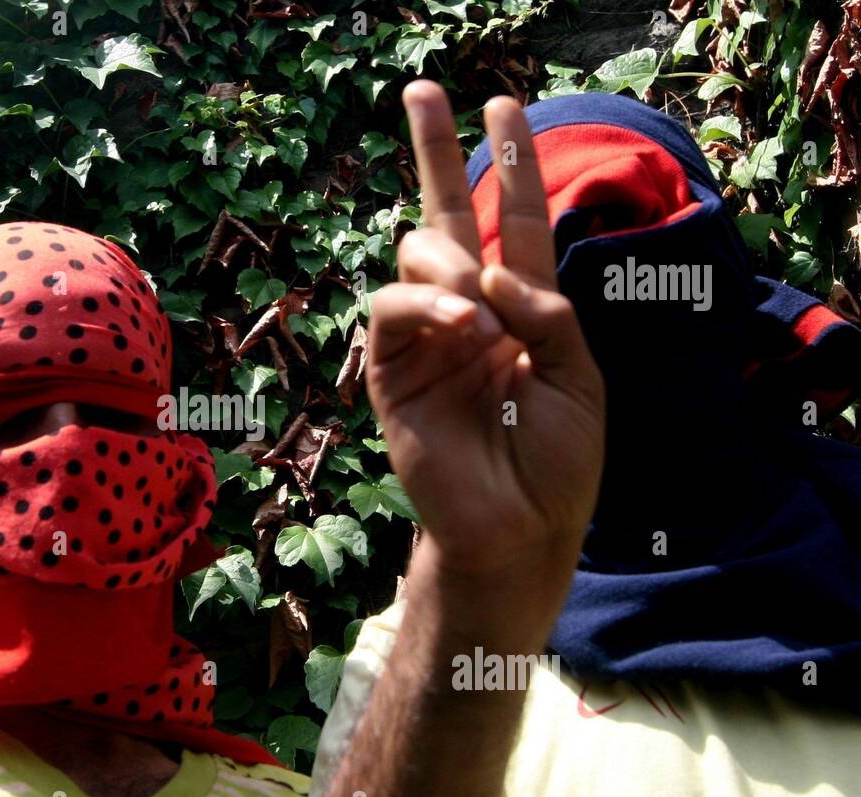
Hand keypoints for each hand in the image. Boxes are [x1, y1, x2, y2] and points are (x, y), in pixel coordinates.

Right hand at [369, 81, 604, 592]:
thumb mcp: (579, 377)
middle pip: (444, 215)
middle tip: (425, 91)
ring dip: (449, 261)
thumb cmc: (557, 462)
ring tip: (481, 311)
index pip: (516, 221)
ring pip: (415, 255)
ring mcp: (426, 340)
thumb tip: (490, 268)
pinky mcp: (391, 373)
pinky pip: (392, 312)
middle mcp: (470, 312)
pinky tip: (465, 324)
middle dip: (434, 151)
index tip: (499, 107)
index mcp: (522, 309)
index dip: (510, 165)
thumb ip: (545, 312)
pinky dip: (428, 305)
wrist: (521, 531)